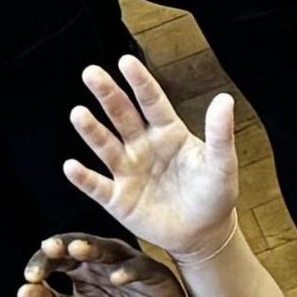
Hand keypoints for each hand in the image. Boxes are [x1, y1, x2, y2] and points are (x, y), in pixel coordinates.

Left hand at [18, 233, 195, 296]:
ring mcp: (129, 263)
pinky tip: (116, 278)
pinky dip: (129, 271)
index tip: (30, 277)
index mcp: (82, 267)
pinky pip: (140, 268)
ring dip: (94, 248)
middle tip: (49, 247)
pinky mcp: (154, 274)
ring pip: (110, 250)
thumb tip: (21, 293)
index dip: (43, 263)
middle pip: (82, 245)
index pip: (58, 257)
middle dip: (65, 245)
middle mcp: (104, 259)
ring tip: (77, 249)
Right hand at [62, 57, 244, 260]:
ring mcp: (128, 172)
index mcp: (168, 133)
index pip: (151, 101)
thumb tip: (224, 99)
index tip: (125, 61)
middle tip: (90, 72)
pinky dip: (84, 178)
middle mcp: (143, 146)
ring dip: (91, 131)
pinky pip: (97, 186)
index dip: (139, 82)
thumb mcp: (222, 164)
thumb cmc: (214, 194)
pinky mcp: (118, 200)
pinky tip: (71, 166)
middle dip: (107, 94)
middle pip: (121, 115)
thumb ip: (220, 134)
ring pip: (105, 146)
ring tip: (78, 114)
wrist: (204, 234)